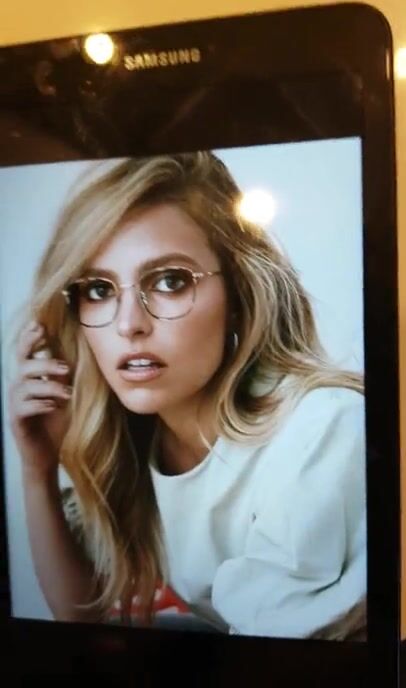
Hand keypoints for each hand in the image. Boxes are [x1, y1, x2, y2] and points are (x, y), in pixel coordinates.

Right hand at [8, 321, 71, 480]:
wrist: (48, 454)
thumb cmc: (56, 423)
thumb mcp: (63, 394)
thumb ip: (62, 376)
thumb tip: (70, 354)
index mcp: (28, 379)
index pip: (24, 353)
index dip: (29, 338)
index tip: (40, 325)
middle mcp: (18, 388)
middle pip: (23, 365)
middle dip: (44, 363)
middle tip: (66, 368)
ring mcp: (15, 405)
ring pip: (25, 386)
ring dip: (49, 387)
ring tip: (68, 395)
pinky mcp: (16, 421)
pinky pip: (23, 407)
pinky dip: (40, 405)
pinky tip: (54, 407)